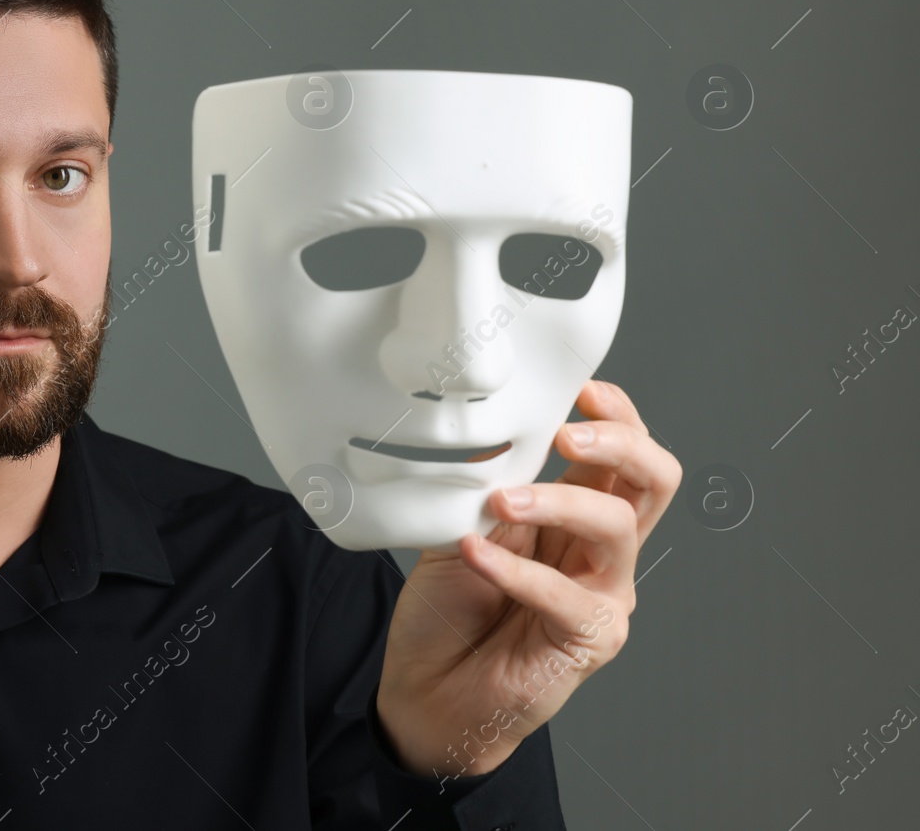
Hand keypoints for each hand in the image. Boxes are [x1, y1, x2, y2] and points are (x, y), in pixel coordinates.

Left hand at [374, 379, 681, 777]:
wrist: (429, 692)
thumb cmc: (449, 612)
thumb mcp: (459, 528)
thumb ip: (484, 486)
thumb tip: (493, 431)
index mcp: (576, 512)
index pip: (623, 451)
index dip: (614, 414)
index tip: (577, 390)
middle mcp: (602, 550)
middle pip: (654, 480)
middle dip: (620, 443)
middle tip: (568, 436)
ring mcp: (604, 594)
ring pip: (618, 528)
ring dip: (559, 503)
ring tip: (501, 502)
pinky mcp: (590, 639)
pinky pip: (567, 595)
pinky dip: (518, 570)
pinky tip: (478, 556)